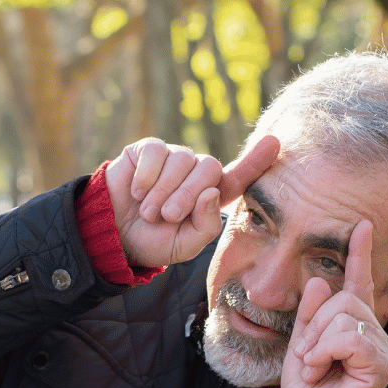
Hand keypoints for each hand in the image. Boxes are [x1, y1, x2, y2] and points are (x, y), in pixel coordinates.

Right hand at [104, 135, 278, 266]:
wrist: (113, 235)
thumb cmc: (153, 241)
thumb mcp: (184, 245)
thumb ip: (205, 225)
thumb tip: (212, 192)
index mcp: (211, 196)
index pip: (239, 177)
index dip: (256, 160)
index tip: (274, 142)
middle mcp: (196, 173)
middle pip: (209, 168)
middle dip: (188, 195)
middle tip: (168, 216)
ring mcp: (174, 158)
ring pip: (182, 161)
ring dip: (163, 191)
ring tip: (148, 211)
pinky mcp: (149, 149)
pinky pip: (157, 152)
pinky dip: (147, 176)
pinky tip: (137, 192)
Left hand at [280, 220, 387, 387]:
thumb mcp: (301, 343)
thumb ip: (309, 313)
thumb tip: (317, 280)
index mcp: (354, 325)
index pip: (359, 284)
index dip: (360, 254)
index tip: (362, 226)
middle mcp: (373, 332)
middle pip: (344, 299)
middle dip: (314, 324)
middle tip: (307, 355)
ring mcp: (380, 348)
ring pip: (345, 316)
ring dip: (317, 342)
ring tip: (314, 366)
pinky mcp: (380, 364)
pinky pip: (350, 337)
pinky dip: (325, 351)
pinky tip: (320, 370)